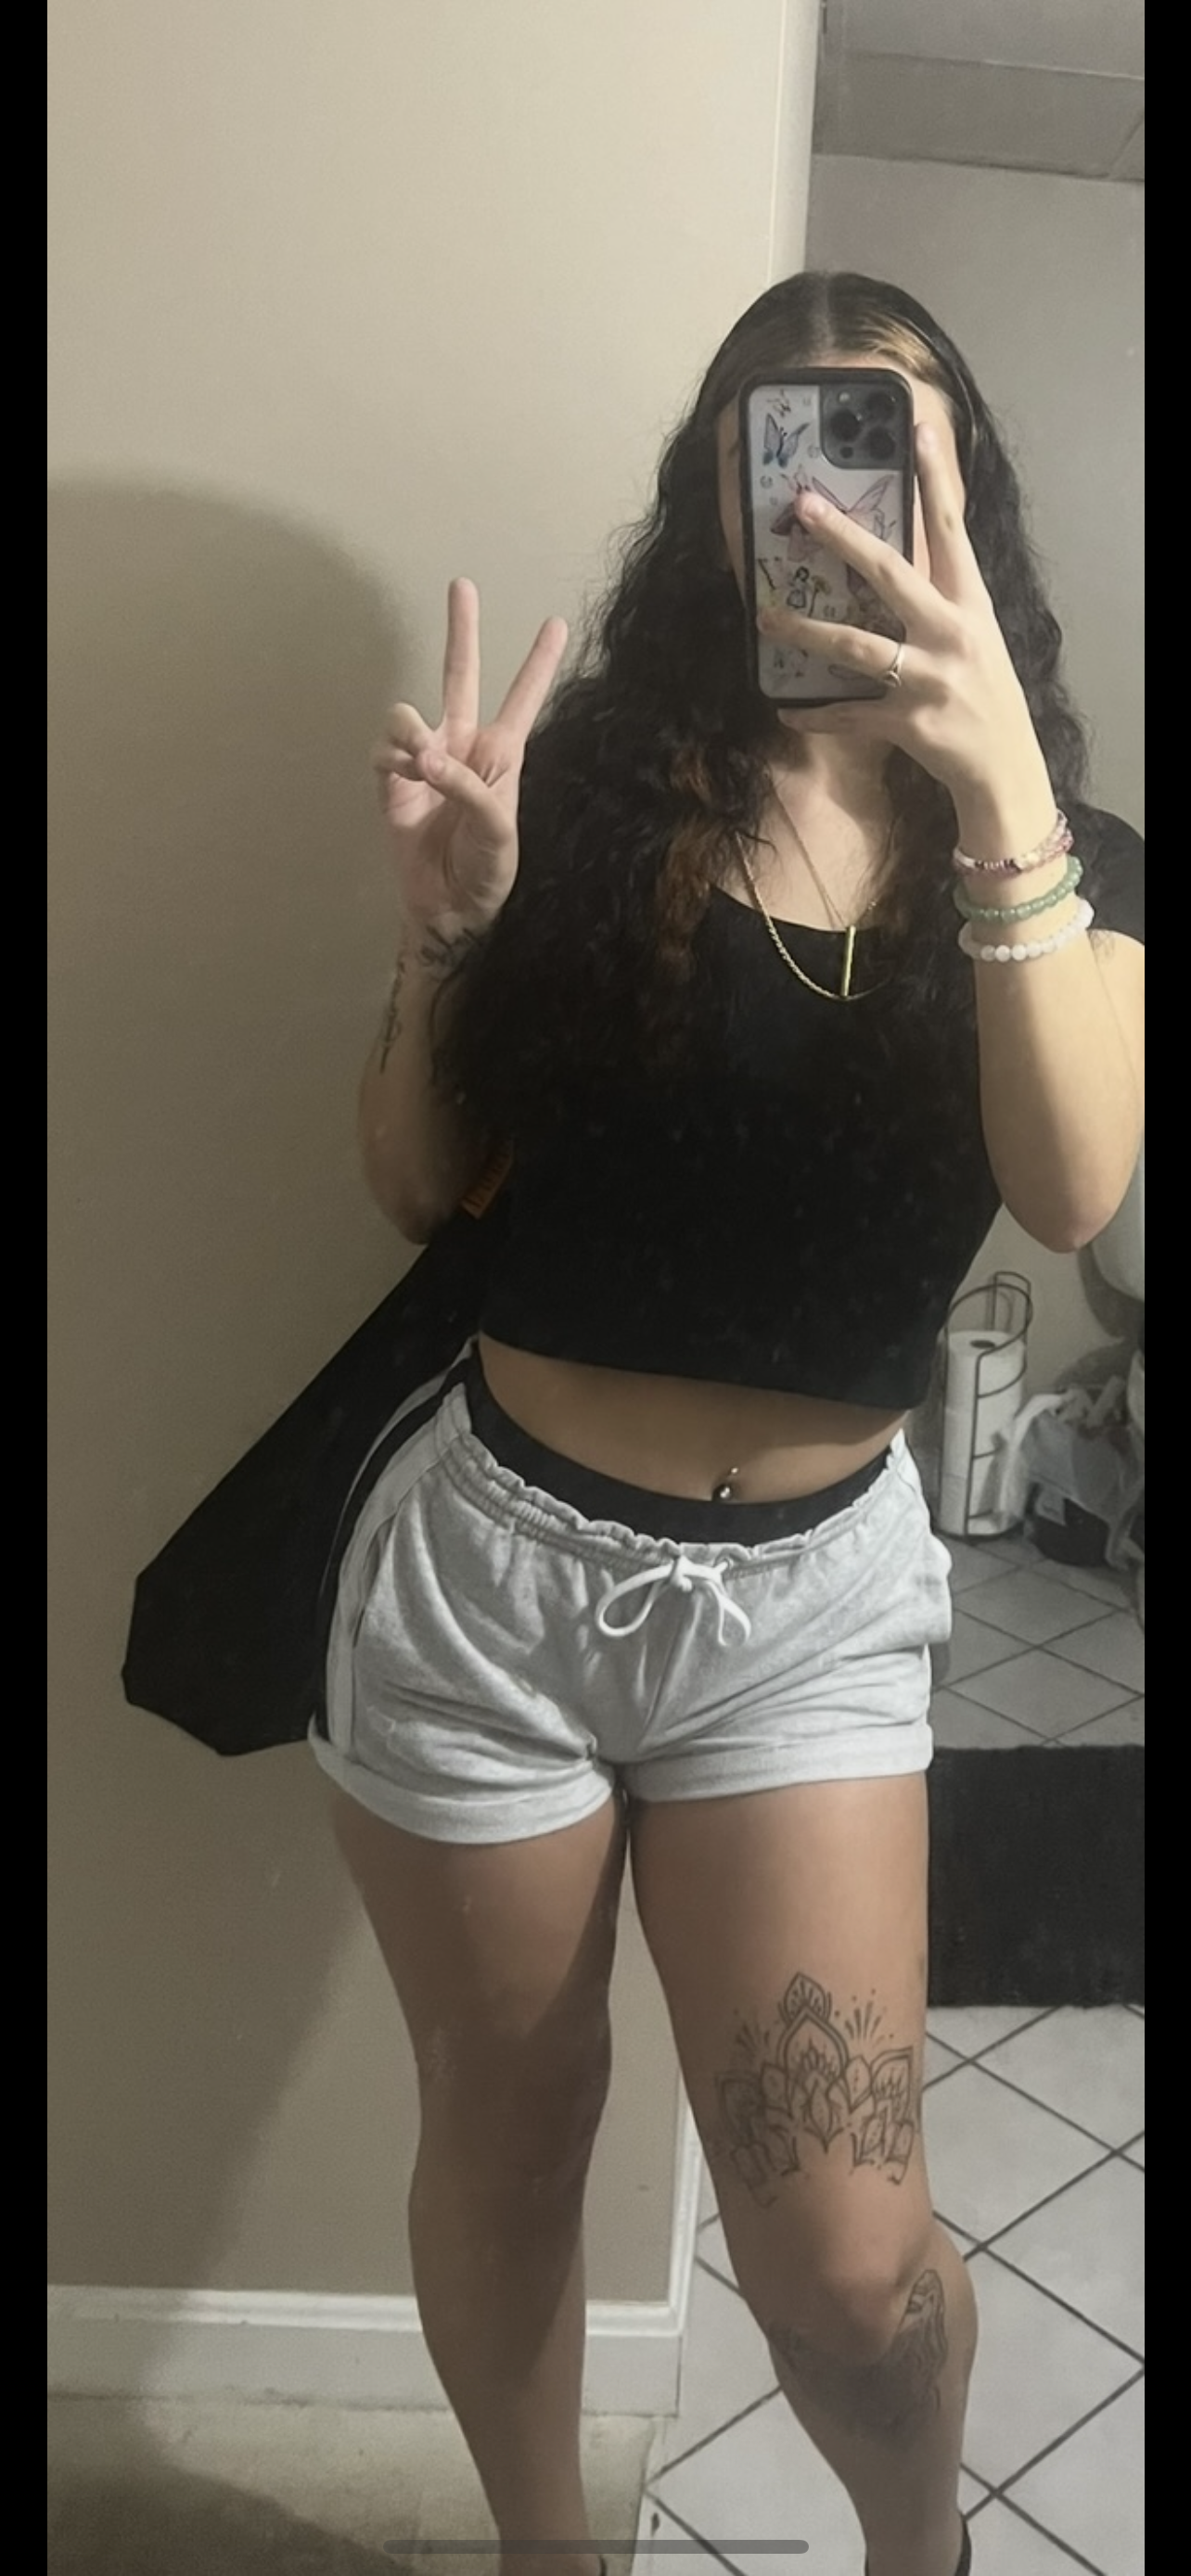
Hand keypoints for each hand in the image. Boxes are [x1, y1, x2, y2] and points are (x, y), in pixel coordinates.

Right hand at [373, 578, 567, 935]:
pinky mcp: (392, 783)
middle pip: (460, 677)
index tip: (557, 623)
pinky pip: (383, 752)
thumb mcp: (498, 830)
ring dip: (411, 731)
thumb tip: (427, 756)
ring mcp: (425, 763)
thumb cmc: (488, 871)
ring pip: (408, 716)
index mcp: (501, 756)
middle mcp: (463, 748)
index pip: (523, 700)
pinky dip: (391, 759)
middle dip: (461, 631)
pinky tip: (404, 778)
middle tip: (462, 585)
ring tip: (422, 762)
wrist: (450, 909)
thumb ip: (469, 786)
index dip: (538, 663)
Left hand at [758, 426, 1053, 827]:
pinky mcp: (907, 722)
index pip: (952, 529)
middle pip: (890, 573)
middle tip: (803, 507)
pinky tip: (785, 710)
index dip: (936, 478)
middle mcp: (951, 634)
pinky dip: (814, 715)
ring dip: (804, 630)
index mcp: (971, 605)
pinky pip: (848, 714)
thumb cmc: (986, 695)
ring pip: (854, 645)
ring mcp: (928, 679)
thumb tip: (892, 562)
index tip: (917, 430)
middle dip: (843, 538)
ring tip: (764, 617)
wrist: (1006, 768)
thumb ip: (942, 599)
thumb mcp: (976, 636)